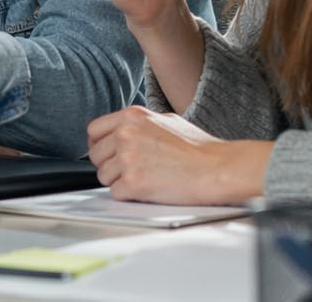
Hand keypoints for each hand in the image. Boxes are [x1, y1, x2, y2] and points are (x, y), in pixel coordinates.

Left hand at [86, 106, 270, 204]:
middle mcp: (125, 134)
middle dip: (110, 165)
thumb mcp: (165, 120)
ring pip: (103, 176)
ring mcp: (127, 157)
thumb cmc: (199, 148)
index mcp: (132, 116)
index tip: (106, 153)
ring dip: (119, 181)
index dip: (99, 144)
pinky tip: (148, 189)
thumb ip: (139, 123)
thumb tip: (121, 130)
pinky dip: (129, 195)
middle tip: (132, 170)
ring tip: (145, 179)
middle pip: (96, 155)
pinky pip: (115, 192)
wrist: (217, 168)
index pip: (94, 130)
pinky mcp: (132, 182)